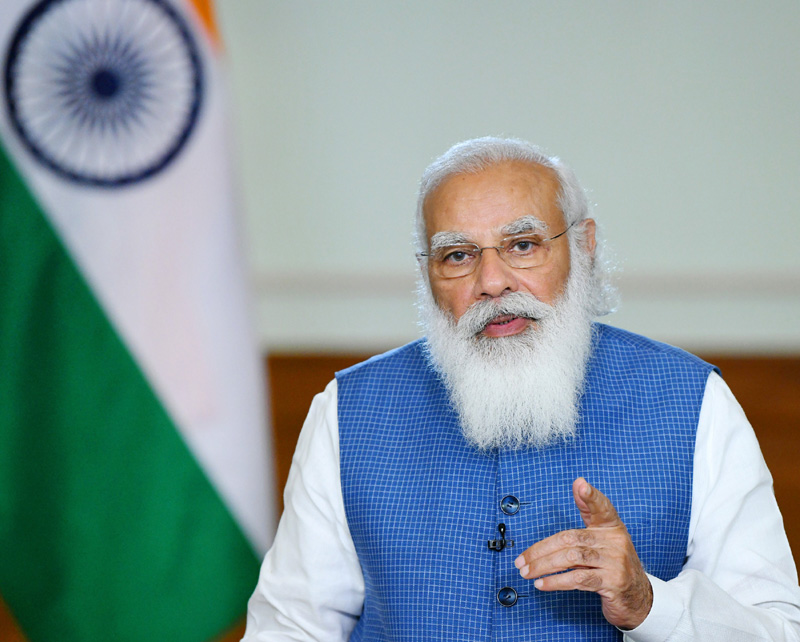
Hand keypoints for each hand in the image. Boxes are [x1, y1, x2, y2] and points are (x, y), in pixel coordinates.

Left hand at [513, 477, 652, 629]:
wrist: (637, 597)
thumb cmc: (612, 563)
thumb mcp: (602, 537)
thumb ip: (588, 512)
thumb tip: (578, 483)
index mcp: (612, 526)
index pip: (602, 507)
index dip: (591, 497)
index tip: (581, 485)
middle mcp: (616, 541)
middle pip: (571, 538)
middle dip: (541, 550)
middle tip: (521, 560)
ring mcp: (616, 562)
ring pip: (572, 558)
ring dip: (544, 566)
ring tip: (526, 572)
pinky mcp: (613, 582)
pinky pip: (579, 579)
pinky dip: (556, 581)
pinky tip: (542, 583)